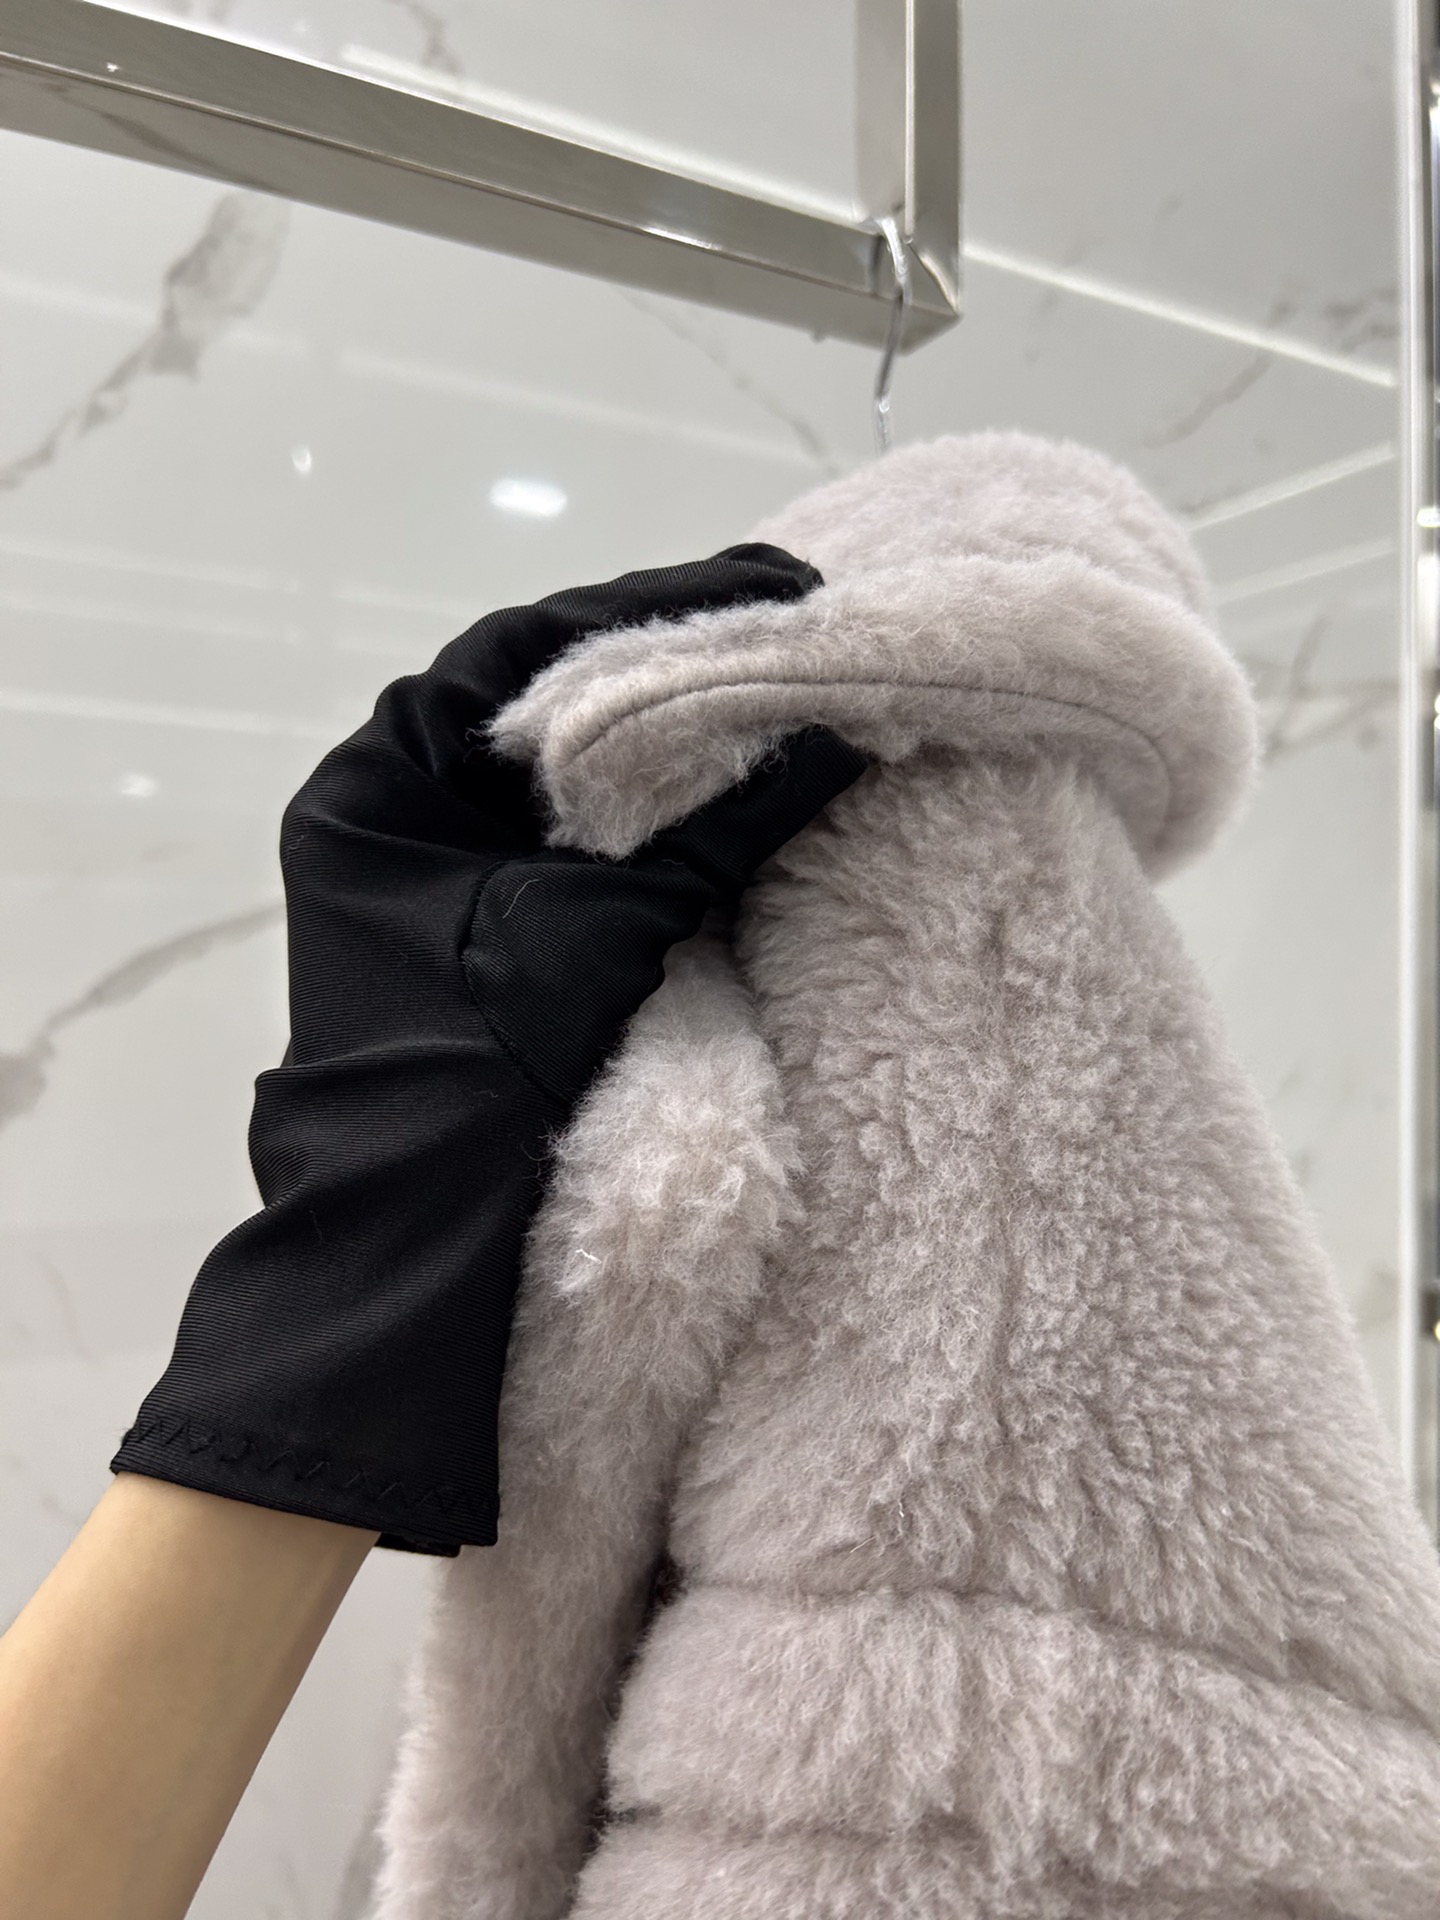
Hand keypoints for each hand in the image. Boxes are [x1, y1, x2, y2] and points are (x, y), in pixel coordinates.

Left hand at [112, 547, 866, 1550]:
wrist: (420, 1244)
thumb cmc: (479, 1068)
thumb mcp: (600, 929)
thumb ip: (718, 827)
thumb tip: (843, 729)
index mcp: (376, 779)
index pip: (522, 650)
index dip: (648, 610)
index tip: (767, 585)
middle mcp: (391, 809)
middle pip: (546, 705)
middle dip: (665, 671)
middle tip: (790, 631)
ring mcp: (433, 872)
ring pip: (566, 774)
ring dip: (664, 740)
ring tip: (776, 690)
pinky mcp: (482, 929)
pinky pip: (576, 841)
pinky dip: (651, 814)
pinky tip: (728, 786)